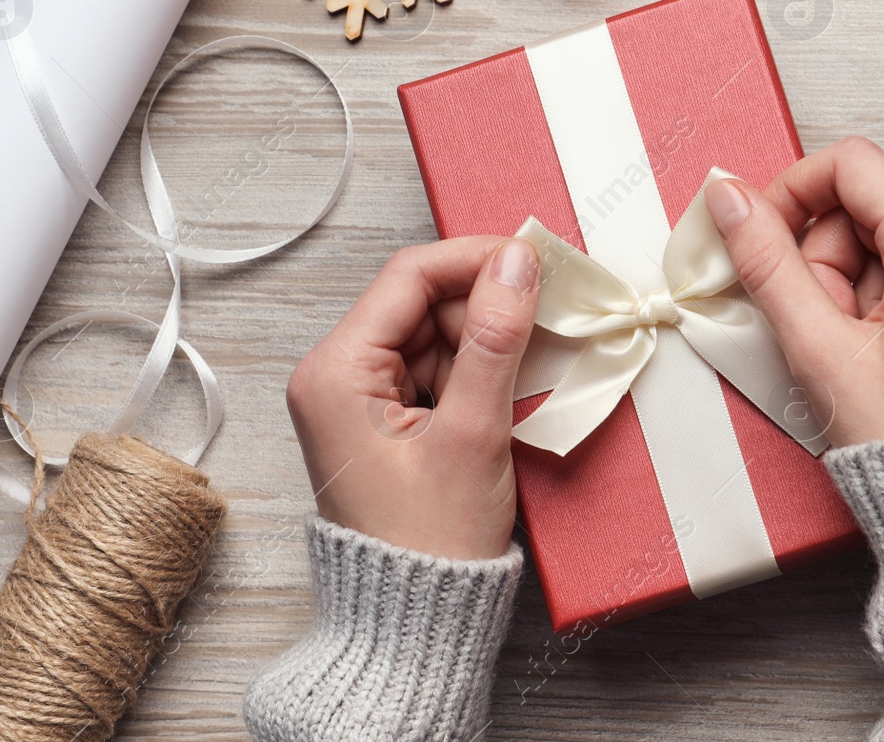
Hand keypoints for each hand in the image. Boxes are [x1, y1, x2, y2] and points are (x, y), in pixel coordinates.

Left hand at [285, 236, 539, 558]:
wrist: (414, 625)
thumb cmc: (428, 546)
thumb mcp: (473, 433)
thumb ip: (498, 339)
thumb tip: (517, 265)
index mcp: (335, 372)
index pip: (409, 276)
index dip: (476, 259)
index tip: (533, 260)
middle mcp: (336, 376)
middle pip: (424, 303)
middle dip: (488, 308)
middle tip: (548, 320)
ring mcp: (359, 400)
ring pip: (437, 335)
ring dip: (490, 344)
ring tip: (531, 372)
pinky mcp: (386, 421)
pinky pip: (438, 371)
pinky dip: (479, 374)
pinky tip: (511, 394)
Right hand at [704, 137, 883, 446]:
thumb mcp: (820, 350)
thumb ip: (766, 263)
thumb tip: (730, 198)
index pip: (850, 165)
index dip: (792, 195)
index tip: (763, 242)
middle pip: (871, 209)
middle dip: (828, 264)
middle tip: (825, 336)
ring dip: (858, 291)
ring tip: (861, 360)